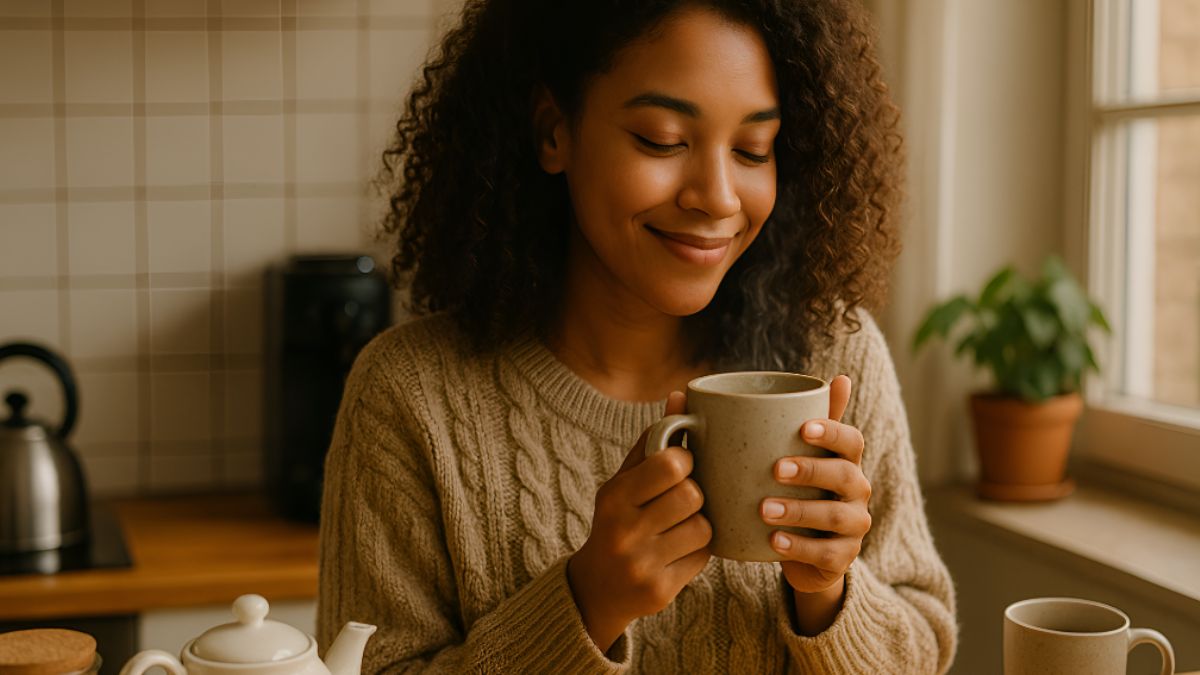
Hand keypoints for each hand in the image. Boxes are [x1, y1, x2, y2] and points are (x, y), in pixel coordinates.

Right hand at [567, 391, 712, 652]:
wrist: (596, 587)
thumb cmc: (616, 520)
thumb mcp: (624, 479)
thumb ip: (653, 440)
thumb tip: (681, 395)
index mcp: (614, 496)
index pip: (671, 465)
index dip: (685, 462)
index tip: (679, 467)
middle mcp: (624, 531)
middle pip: (691, 496)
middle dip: (694, 494)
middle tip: (682, 498)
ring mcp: (642, 564)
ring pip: (703, 527)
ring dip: (699, 523)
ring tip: (680, 525)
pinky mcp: (661, 590)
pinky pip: (703, 557)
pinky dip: (698, 550)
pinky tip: (678, 550)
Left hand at [761, 375, 871, 593]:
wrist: (801, 550)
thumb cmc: (796, 491)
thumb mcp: (796, 456)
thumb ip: (798, 422)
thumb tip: (815, 379)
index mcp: (846, 460)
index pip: (852, 440)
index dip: (833, 431)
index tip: (804, 428)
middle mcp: (858, 490)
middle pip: (846, 475)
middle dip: (811, 470)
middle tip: (775, 469)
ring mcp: (855, 526)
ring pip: (837, 516)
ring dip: (800, 511)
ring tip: (764, 509)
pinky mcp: (844, 557)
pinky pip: (828, 553)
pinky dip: (800, 547)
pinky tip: (773, 542)